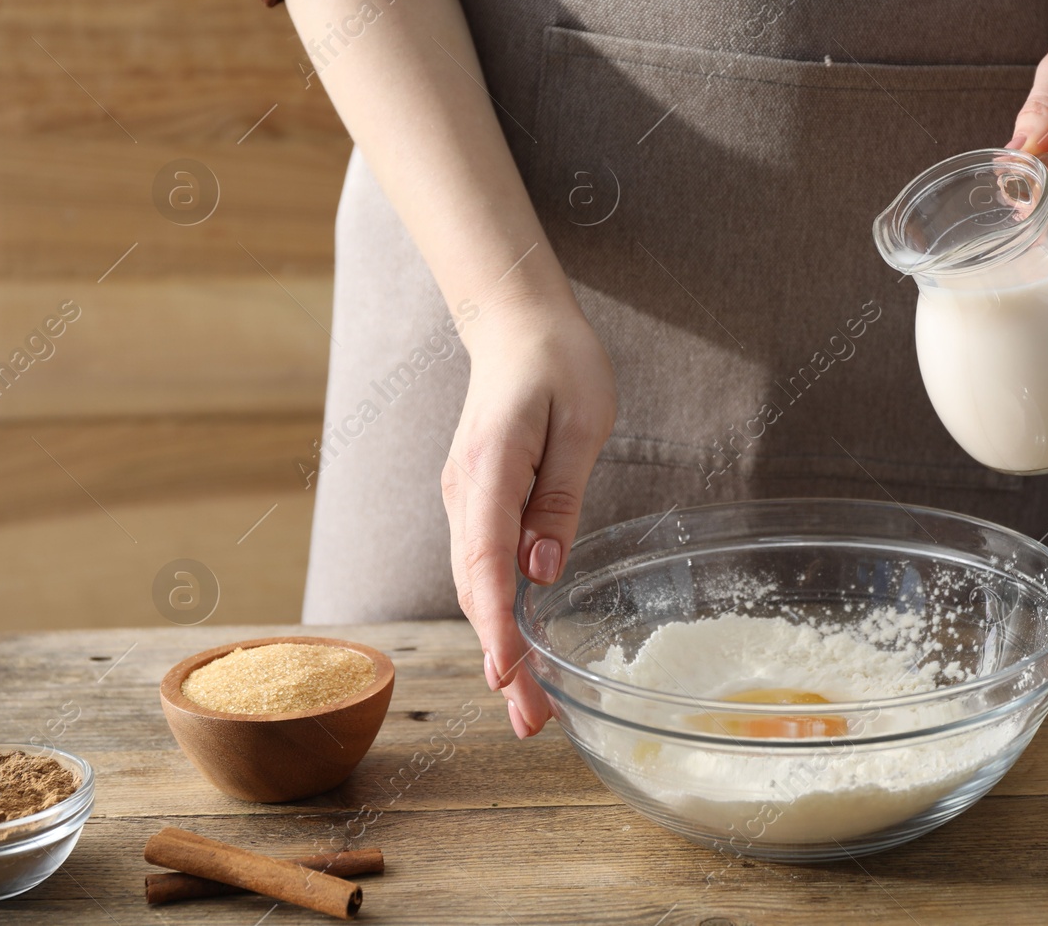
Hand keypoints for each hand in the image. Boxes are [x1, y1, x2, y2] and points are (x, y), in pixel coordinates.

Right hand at [441, 296, 615, 738]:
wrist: (518, 325)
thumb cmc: (559, 363)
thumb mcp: (582, 422)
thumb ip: (561, 497)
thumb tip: (544, 571)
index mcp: (490, 469)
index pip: (487, 561)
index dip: (498, 625)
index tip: (511, 674)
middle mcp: (464, 493)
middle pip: (477, 590)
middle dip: (503, 659)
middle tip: (535, 722)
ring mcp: (465, 500)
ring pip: (477, 586)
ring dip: (499, 646)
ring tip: (530, 707)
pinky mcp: (477, 504)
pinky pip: (483, 568)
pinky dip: (498, 615)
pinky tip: (519, 652)